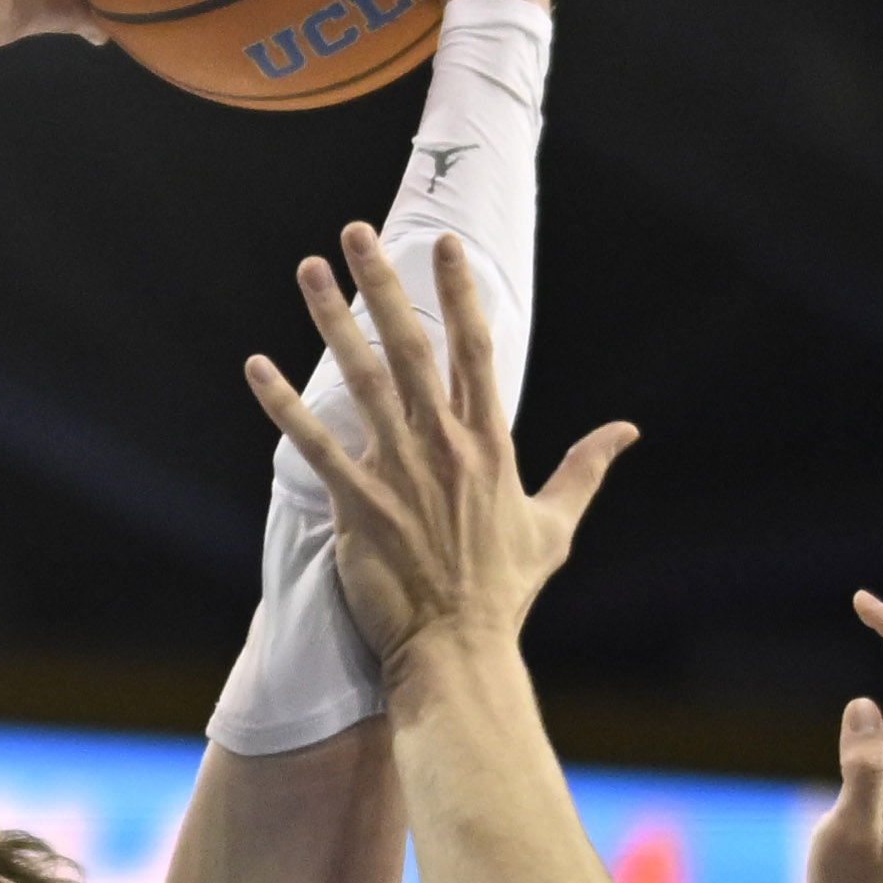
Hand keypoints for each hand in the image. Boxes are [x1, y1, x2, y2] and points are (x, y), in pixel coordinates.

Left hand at [245, 224, 632, 670]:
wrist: (460, 651)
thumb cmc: (504, 593)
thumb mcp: (555, 525)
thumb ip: (585, 469)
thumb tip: (627, 430)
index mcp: (490, 445)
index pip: (476, 350)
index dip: (459, 294)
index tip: (443, 246)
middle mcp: (445, 447)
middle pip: (411, 347)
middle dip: (382, 284)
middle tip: (355, 232)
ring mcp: (400, 473)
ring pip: (362, 380)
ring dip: (332, 322)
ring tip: (308, 272)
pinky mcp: (358, 506)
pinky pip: (315, 445)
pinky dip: (284, 406)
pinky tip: (256, 367)